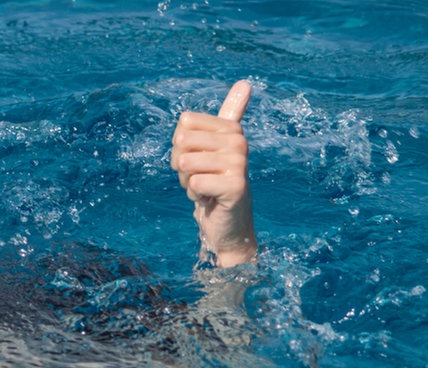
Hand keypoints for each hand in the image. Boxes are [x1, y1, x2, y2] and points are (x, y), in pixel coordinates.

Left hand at [170, 80, 255, 266]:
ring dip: (187, 182)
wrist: (228, 225)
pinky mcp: (235, 186)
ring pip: (185, 163)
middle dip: (181, 166)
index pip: (184, 123)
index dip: (181, 146)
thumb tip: (246, 82)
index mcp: (231, 129)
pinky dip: (195, 196)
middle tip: (200, 178)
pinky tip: (210, 201)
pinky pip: (194, 183)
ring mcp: (239, 164)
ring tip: (204, 189)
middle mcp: (239, 142)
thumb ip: (230, 115)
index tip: (199, 160)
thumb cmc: (214, 184)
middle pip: (182, 142)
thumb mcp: (214, 148)